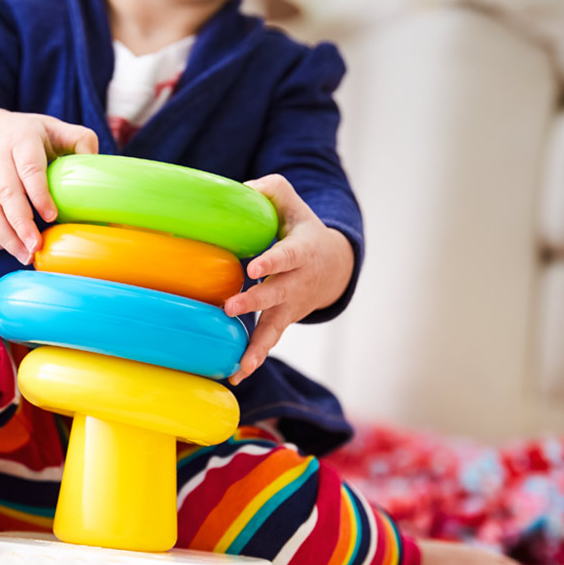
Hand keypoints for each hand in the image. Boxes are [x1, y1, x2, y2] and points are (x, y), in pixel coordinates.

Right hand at [0, 108, 97, 263]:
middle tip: (36, 246)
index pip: (29, 167)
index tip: (52, 216)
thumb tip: (95, 163)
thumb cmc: (30, 136)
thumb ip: (79, 140)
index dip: (39, 193)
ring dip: (6, 237)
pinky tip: (10, 248)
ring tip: (26, 256)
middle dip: (21, 223)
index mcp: (21, 140)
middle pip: (6, 194)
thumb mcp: (55, 128)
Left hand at [223, 174, 354, 385]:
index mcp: (301, 251)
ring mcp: (290, 306)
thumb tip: (242, 189)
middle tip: (231, 307)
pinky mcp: (281, 322)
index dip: (272, 261)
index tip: (254, 267)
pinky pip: (268, 343)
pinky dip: (253, 360)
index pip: (287, 256)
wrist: (332, 266)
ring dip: (256, 346)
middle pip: (276, 293)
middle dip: (255, 302)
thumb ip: (271, 190)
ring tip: (240, 365)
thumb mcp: (292, 204)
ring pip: (274, 327)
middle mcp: (297, 282)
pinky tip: (235, 375)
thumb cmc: (301, 229)